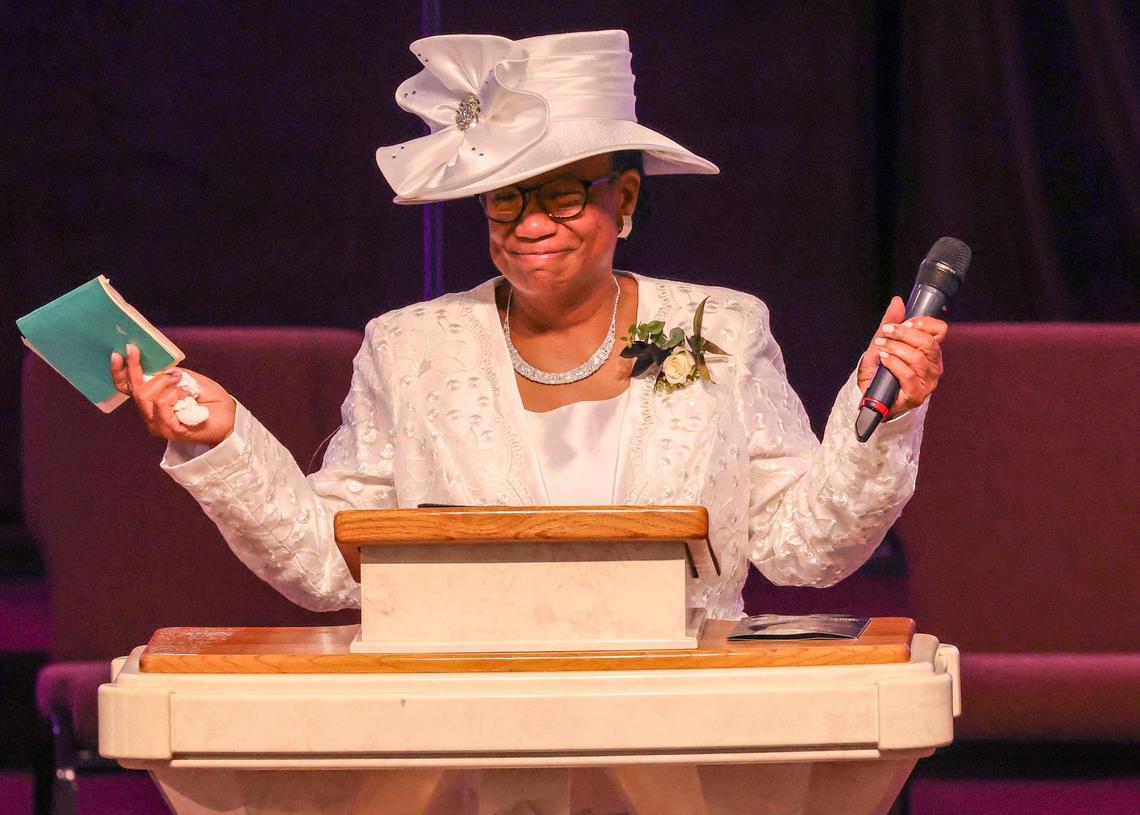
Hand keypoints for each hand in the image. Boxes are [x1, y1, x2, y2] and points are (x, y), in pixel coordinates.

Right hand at [110, 344, 236, 445]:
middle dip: (145, 372)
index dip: (120, 371)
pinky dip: (175, 394)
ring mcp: (157, 424)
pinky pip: (161, 404)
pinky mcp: (168, 430)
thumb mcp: (188, 378)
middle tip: (171, 370)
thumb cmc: (209, 399)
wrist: (229, 416)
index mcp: (152, 399)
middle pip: (136, 390)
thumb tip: (155, 366)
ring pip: (146, 396)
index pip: (126, 387)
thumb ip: (169, 373)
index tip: (119, 353)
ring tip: (183, 384)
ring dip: (166, 384)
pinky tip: (187, 397)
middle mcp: (150, 413)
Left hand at [857, 296, 947, 416]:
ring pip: (917, 358)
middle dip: (904, 333)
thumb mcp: (884, 342)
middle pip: (928, 343)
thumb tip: (898, 301)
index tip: (905, 321)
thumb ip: (891, 322)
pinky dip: (893, 363)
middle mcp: (934, 366)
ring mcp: (927, 382)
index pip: (940, 330)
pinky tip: (884, 360)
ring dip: (895, 348)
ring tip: (881, 346)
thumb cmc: (881, 369)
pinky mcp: (916, 395)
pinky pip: (907, 374)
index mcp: (931, 351)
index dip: (923, 322)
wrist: (870, 396)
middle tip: (886, 331)